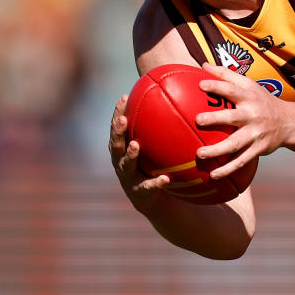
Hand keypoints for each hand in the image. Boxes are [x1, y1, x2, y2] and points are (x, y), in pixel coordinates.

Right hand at [108, 93, 169, 208]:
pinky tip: (165, 179)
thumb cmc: (154, 164)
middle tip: (123, 119)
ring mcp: (128, 177)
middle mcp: (121, 161)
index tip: (124, 97)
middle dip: (118, 131)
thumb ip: (161, 127)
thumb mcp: (156, 146)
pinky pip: (148, 187)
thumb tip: (179, 99)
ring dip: (131, 154)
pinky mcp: (139, 192)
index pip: (118, 127)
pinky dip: (156, 183)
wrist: (153, 197)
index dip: (118, 112)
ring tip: (136, 146)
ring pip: (126, 165)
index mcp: (124, 148)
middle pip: (115, 144)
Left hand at [195, 63, 292, 178]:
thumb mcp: (249, 85)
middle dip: (216, 118)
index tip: (201, 85)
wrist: (289, 122)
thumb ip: (226, 75)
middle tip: (199, 120)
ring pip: (235, 143)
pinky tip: (213, 176)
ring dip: (217, 150)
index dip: (217, 86)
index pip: (232, 89)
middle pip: (233, 117)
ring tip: (200, 154)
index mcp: (249, 97)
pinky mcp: (258, 149)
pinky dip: (228, 169)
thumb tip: (202, 65)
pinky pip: (241, 161)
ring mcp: (256, 133)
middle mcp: (253, 114)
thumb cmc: (262, 100)